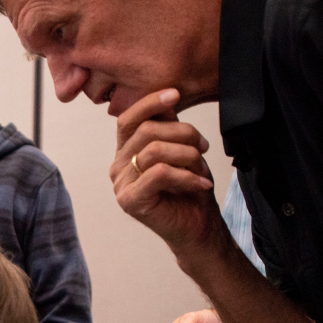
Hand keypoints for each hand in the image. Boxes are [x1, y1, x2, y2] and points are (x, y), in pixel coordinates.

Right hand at [111, 89, 229, 265]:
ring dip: (188, 155)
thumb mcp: (180, 150)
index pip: (128, 119)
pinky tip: (201, 184)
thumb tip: (167, 96)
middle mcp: (118, 166)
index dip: (150, 103)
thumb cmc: (189, 189)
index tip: (175, 94)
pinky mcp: (130, 201)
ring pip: (154, 151)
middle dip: (183, 133)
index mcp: (126, 152)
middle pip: (146, 131)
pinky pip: (159, 173)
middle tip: (204, 147)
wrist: (196, 227)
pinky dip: (186, 176)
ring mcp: (121, 185)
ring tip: (202, 168)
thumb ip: (168, 128)